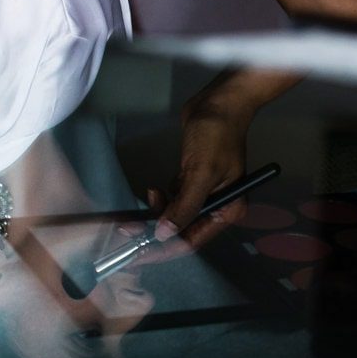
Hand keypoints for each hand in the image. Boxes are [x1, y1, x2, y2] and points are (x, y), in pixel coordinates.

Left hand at [146, 70, 257, 254]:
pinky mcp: (191, 179)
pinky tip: (152, 190)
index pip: (193, 240)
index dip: (166, 249)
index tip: (140, 255)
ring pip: (174, 214)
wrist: (219, 102)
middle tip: (128, 232)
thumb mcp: (201, 173)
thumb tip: (164, 234)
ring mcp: (204, 192)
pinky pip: (173, 199)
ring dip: (156, 212)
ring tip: (146, 200)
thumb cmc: (216, 136)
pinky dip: (161, 199)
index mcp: (228, 210)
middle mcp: (217, 206)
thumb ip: (185, 207)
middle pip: (182, 230)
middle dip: (156, 231)